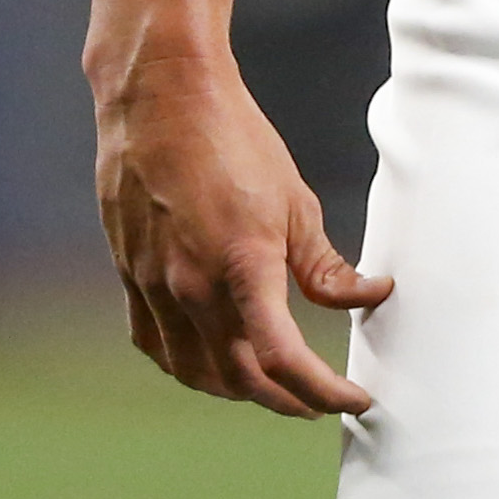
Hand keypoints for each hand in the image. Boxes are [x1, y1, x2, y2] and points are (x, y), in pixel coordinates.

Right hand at [93, 50, 391, 413]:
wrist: (160, 97)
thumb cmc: (234, 139)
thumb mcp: (295, 200)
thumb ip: (325, 264)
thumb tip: (369, 295)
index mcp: (243, 265)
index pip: (283, 361)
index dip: (323, 393)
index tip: (352, 400)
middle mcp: (193, 287)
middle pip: (240, 379)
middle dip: (285, 400)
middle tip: (317, 401)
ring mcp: (154, 285)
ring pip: (194, 370)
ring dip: (235, 390)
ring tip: (268, 385)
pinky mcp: (130, 273)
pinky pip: (154, 344)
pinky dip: (185, 364)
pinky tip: (206, 357)